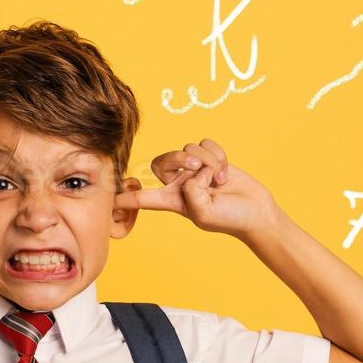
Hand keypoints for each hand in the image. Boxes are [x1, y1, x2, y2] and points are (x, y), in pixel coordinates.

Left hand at [114, 138, 276, 237]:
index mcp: (172, 201)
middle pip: (161, 161)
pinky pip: (205, 143)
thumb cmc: (230, 219)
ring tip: (219, 179)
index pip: (141, 198)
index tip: (106, 198)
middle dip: (178, 158)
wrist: (256, 211)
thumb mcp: (204, 214)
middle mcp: (179, 184)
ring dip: (207, 161)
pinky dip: (217, 154)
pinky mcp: (210, 158)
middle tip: (194, 166)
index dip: (124, 199)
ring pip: (188, 149)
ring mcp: (195, 170)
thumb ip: (190, 194)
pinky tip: (225, 171)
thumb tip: (190, 173)